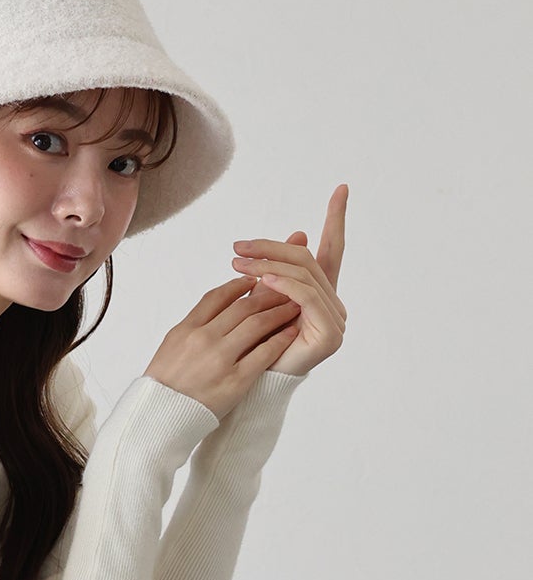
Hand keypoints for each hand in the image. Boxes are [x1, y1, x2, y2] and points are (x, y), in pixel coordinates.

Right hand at [144, 274, 304, 417]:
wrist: (159, 418)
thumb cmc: (164, 385)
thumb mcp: (170, 347)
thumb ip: (193, 326)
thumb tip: (216, 307)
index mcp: (185, 330)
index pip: (217, 297)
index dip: (238, 285)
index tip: (253, 281)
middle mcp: (202, 340)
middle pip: (242, 307)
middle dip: (266, 295)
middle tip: (283, 289)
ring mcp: (219, 360)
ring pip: (256, 325)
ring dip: (278, 312)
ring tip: (293, 306)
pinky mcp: (235, 381)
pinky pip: (264, 354)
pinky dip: (280, 340)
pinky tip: (291, 333)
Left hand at [230, 184, 348, 375]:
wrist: (249, 391)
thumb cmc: (251, 349)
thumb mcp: (261, 302)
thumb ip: (276, 272)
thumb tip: (297, 234)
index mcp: (319, 294)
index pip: (330, 250)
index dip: (336, 219)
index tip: (341, 189)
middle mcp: (332, 304)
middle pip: (305, 261)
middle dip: (272, 248)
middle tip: (238, 246)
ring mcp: (334, 320)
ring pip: (303, 277)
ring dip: (268, 265)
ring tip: (238, 262)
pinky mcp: (328, 335)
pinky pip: (306, 299)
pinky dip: (284, 286)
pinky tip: (262, 280)